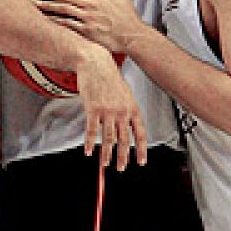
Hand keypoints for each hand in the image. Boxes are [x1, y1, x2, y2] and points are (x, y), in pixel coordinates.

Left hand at [34, 0, 143, 55]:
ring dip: (48, 6)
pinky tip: (48, 19)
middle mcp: (90, 5)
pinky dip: (56, 21)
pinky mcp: (86, 32)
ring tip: (38, 4)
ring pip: (62, 10)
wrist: (131, 36)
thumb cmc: (127, 15)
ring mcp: (87, 19)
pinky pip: (67, 25)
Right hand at [74, 45, 146, 170]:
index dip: (141, 150)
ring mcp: (107, 111)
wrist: (96, 63)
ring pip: (108, 139)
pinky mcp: (93, 109)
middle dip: (122, 157)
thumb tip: (128, 127)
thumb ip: (127, 111)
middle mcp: (122, 111)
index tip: (141, 161)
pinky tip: (88, 151)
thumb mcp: (125, 94)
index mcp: (132, 108)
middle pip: (124, 140)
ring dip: (106, 154)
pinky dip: (90, 143)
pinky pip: (91, 131)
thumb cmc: (110, 78)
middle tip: (121, 168)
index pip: (140, 134)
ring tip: (105, 163)